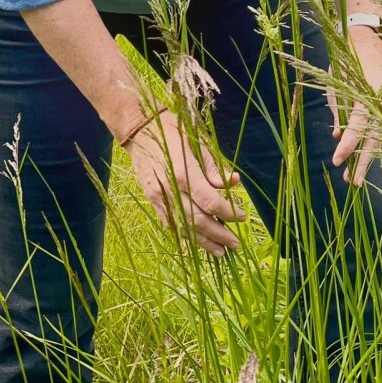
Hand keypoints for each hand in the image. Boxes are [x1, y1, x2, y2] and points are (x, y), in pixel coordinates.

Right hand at [125, 110, 245, 256]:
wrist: (139, 130)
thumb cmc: (173, 130)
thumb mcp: (198, 143)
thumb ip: (214, 168)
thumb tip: (233, 183)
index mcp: (185, 174)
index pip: (211, 202)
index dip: (228, 213)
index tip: (242, 217)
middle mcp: (171, 189)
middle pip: (198, 220)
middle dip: (218, 235)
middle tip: (235, 244)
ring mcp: (159, 197)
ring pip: (183, 227)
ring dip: (203, 242)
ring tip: (219, 252)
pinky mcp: (152, 200)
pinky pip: (170, 223)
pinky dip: (185, 234)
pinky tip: (197, 241)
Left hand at [328, 26, 381, 187]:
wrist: (366, 50)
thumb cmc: (348, 66)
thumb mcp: (338, 87)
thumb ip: (339, 112)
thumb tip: (337, 137)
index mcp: (370, 94)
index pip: (359, 125)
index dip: (348, 144)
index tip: (338, 160)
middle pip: (374, 138)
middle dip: (363, 161)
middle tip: (352, 182)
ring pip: (378, 139)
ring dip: (366, 159)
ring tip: (353, 179)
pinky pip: (379, 134)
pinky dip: (369, 148)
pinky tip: (359, 163)